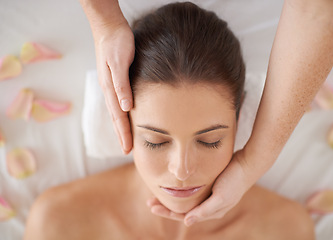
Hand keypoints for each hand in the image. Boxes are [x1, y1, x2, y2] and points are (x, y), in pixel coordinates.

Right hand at [93, 21, 134, 153]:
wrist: (109, 28)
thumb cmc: (116, 43)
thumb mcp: (120, 62)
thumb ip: (122, 85)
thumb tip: (126, 108)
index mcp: (111, 89)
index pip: (118, 117)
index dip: (124, 134)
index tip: (128, 150)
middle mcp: (110, 90)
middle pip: (116, 118)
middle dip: (122, 136)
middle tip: (128, 151)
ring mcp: (111, 86)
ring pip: (117, 112)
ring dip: (121, 127)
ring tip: (126, 140)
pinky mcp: (115, 80)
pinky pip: (118, 103)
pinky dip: (122, 115)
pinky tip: (126, 117)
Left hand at [147, 150, 248, 225]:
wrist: (248, 163)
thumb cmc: (235, 180)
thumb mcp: (221, 197)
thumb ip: (205, 210)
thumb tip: (186, 222)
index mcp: (210, 212)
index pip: (184, 216)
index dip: (167, 212)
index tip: (152, 206)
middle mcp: (208, 206)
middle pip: (182, 210)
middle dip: (165, 207)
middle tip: (149, 202)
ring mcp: (209, 195)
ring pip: (185, 201)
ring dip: (171, 199)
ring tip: (156, 194)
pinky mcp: (210, 185)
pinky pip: (191, 192)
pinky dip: (180, 191)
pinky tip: (173, 186)